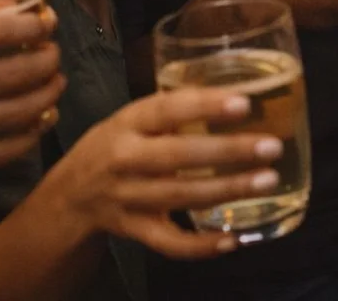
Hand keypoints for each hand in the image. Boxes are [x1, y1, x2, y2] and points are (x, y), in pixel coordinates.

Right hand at [42, 89, 282, 258]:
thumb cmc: (114, 146)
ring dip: (228, 190)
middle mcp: (125, 158)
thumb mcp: (132, 119)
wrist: (67, 197)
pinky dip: (200, 246)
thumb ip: (173, 109)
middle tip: (271, 147)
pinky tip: (234, 240)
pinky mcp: (132, 230)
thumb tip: (236, 91)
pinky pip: (168, 243)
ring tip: (268, 180)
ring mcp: (127, 198)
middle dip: (228, 151)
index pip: (168, 109)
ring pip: (181, 196)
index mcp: (128, 122)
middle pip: (179, 155)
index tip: (245, 103)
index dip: (205, 106)